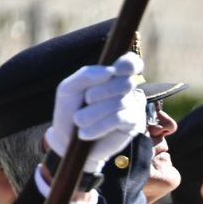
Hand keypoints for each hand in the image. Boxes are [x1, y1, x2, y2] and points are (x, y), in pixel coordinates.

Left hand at [45, 53, 145, 173]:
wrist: (68, 140)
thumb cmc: (69, 110)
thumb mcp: (69, 89)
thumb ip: (85, 75)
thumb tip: (110, 71)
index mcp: (112, 76)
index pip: (131, 63)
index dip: (129, 64)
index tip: (115, 71)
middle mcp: (126, 90)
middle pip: (124, 82)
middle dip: (101, 91)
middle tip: (86, 100)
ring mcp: (132, 107)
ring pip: (119, 102)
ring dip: (94, 113)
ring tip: (79, 122)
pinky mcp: (134, 124)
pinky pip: (119, 119)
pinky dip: (99, 125)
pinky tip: (85, 133)